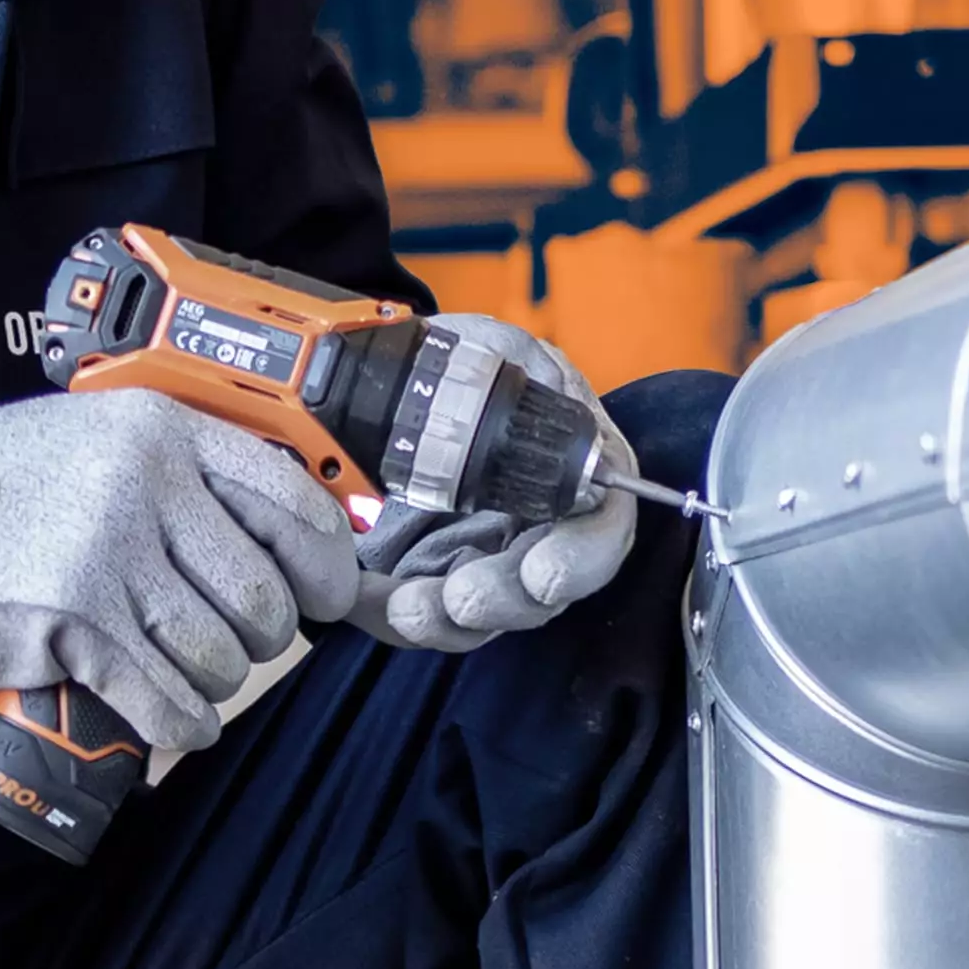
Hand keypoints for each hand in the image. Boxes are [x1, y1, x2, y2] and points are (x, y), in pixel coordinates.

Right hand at [0, 387, 361, 751]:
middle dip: (259, 638)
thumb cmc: (31, 481)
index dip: (327, 567)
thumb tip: (309, 546)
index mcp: (169, 434)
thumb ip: (204, 476)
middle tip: (230, 640)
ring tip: (182, 670)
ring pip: (218, 657)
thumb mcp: (122, 438)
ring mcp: (107, 558)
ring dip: (212, 683)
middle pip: (262, 598)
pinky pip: (166, 699)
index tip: (328, 596)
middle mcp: (145, 487)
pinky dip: (184, 722)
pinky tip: (178, 717)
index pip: (292, 505)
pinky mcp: (74, 625)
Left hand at [356, 320, 639, 652]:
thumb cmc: (458, 364)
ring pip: (477, 614)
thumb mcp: (498, 348)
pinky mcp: (423, 577)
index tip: (544, 573)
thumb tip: (555, 395)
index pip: (600, 532)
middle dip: (504, 600)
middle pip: (540, 590)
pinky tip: (368, 598)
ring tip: (409, 609)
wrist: (387, 380)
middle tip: (464, 598)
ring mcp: (479, 560)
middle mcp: (533, 530)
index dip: (581, 560)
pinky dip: (390, 612)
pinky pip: (414, 610)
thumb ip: (529, 369)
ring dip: (446, 620)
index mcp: (571, 477)